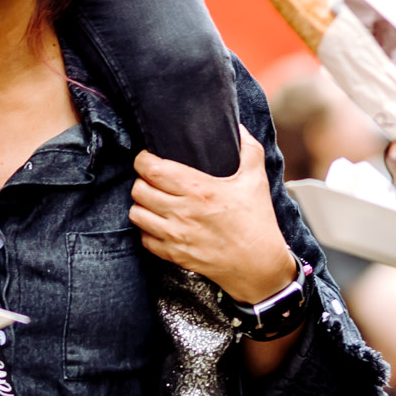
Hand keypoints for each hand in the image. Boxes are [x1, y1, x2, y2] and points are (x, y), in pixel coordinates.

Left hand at [129, 128, 298, 302]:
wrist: (260, 267)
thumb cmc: (258, 223)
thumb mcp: (256, 180)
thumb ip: (248, 149)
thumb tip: (240, 128)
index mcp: (199, 189)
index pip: (151, 168)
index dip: (144, 159)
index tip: (150, 157)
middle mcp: (182, 212)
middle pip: (138, 189)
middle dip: (141, 180)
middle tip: (152, 178)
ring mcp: (176, 236)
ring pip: (135, 213)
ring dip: (141, 204)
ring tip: (153, 199)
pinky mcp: (174, 255)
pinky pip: (144, 238)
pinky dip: (147, 229)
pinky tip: (159, 222)